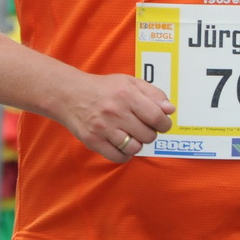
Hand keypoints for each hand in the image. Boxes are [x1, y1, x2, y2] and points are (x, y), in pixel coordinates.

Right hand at [52, 72, 174, 162]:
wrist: (69, 94)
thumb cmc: (104, 88)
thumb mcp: (130, 82)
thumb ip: (154, 94)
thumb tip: (170, 110)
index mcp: (127, 95)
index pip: (157, 117)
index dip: (165, 124)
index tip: (162, 124)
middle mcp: (115, 112)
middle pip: (148, 135)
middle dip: (150, 133)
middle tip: (142, 127)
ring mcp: (103, 128)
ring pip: (135, 148)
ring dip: (137, 143)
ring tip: (131, 134)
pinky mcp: (93, 141)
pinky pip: (118, 157)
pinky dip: (125, 154)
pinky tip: (123, 145)